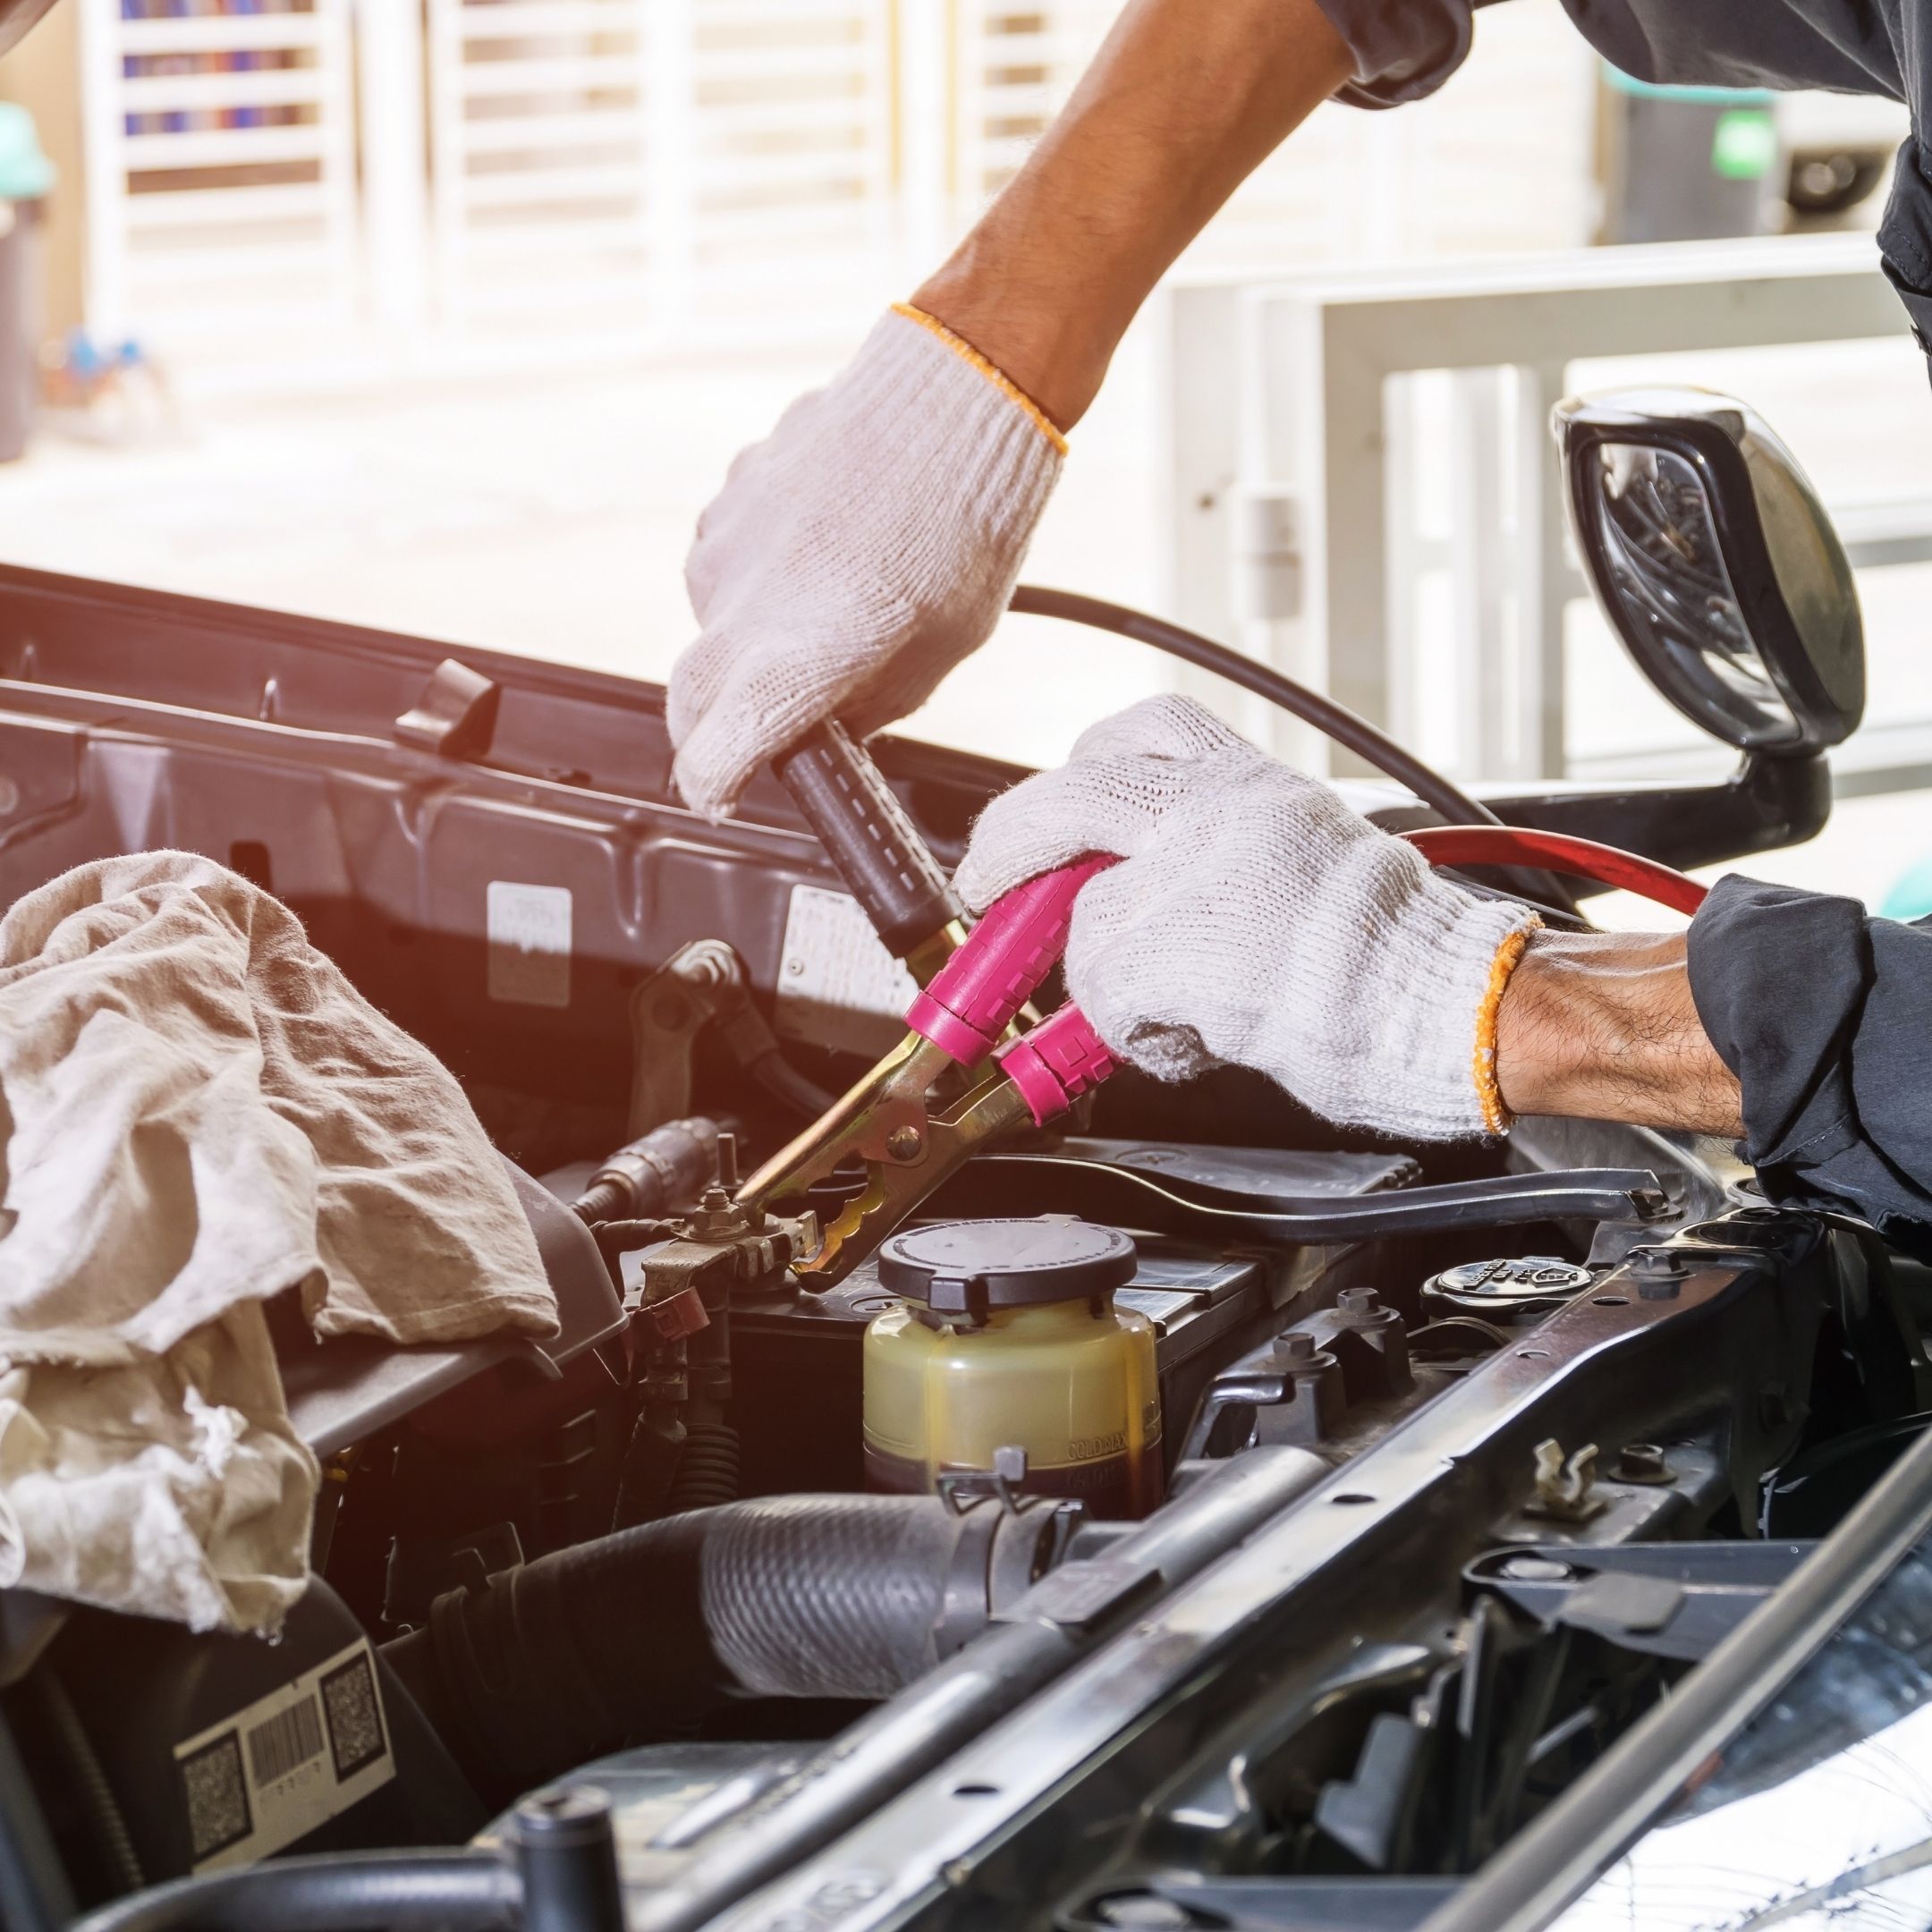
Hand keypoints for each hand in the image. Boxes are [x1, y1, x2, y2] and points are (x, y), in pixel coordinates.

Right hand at [667, 307, 1063, 819]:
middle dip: (711, 729)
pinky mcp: (727, 499)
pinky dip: (759, 577)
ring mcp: (726, 548)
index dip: (714, 787)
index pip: (711, 756)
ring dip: (746, 640)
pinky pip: (725, 563)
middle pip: (689, 701)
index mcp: (795, 661)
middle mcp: (742, 608)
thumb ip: (868, 705)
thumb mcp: (938, 653)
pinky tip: (822, 552)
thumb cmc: (964, 527)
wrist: (957, 397)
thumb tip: (828, 730)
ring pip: (710, 625)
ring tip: (825, 611)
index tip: (726, 795)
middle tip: (755, 735)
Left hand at [955, 696, 1538, 1139]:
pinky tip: (1191, 1040)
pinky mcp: (1181, 946)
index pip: (1141, 731)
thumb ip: (1217, 850)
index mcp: (1254, 781)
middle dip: (1010, 842)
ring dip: (1106, 980)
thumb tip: (1135, 882)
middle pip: (1070, 798)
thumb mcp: (1304, 851)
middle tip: (989, 884)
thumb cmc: (1395, 956)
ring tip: (1173, 1010)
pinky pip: (1107, 996)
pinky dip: (1135, 1034)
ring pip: (1087, 921)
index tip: (1052, 802)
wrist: (1452, 1003)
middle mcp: (1222, 807)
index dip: (1078, 768)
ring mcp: (1198, 872)